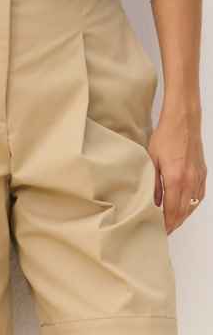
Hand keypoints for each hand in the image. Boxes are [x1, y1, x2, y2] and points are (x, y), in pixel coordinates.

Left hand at [148, 107, 206, 233]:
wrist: (183, 123)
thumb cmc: (166, 137)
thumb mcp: (152, 159)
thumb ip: (154, 182)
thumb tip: (153, 201)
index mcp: (176, 180)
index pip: (172, 211)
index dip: (166, 224)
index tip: (161, 231)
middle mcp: (190, 183)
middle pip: (183, 212)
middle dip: (174, 223)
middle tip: (165, 230)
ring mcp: (199, 179)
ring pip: (192, 206)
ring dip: (183, 216)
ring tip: (172, 221)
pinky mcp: (203, 175)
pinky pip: (199, 197)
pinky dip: (191, 205)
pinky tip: (185, 207)